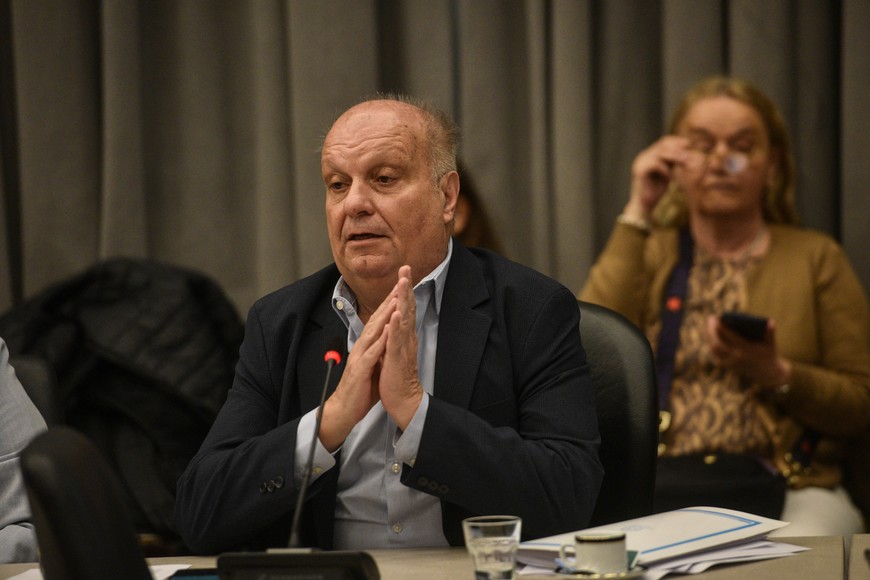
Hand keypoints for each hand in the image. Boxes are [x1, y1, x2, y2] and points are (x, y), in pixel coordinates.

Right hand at [318, 288, 396, 450]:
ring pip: (374, 331)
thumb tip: (387, 340)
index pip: (379, 320)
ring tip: (396, 299)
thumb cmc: (360, 388)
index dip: (390, 303)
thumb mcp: (372, 365)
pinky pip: (372, 352)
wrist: (344, 409)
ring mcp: (360, 356)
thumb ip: (379, 351)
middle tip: (400, 283)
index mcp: (366, 345)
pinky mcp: (360, 369)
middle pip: (376, 319)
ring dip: (385, 315)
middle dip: (388, 301)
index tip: (401, 288)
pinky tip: (389, 329)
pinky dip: (381, 340)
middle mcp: (362, 346)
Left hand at [379, 265, 424, 429]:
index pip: (404, 308)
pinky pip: (397, 339)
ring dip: (403, 300)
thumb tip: (390, 322)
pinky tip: (396, 314)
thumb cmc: (396, 377)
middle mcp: (406, 338)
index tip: (403, 273)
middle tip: (406, 268)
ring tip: (403, 283)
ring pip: (404, 318)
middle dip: (406, 287)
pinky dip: (397, 326)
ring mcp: (403, 346)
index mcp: (404, 336)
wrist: (403, 400)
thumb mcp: (393, 351)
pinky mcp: (398, 357)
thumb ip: (393, 336)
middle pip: (407, 308)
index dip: (404, 290)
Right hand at [624, 136, 693, 218]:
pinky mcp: (639, 171)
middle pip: (663, 144)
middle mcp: (643, 156)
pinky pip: (656, 164)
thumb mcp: (668, 172)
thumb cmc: (656, 191)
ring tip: (684, 164)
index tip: (689, 146)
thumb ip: (673, 162)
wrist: (643, 206)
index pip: (664, 141)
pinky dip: (666, 170)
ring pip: (660, 153)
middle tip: (689, 157)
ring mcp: (640, 162)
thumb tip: (686, 150)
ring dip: (675, 157)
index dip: (677, 142)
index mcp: (649, 155)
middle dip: (678, 150)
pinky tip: (670, 177)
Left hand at [705, 315, 790, 389]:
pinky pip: (716, 356)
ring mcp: (731, 363)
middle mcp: (737, 357)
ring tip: (708, 326)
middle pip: (718, 344)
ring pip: (714, 350)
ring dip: (709, 337)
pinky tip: (710, 337)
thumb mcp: (771, 344)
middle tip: (710, 319)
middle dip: (711, 331)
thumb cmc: (769, 354)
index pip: (731, 338)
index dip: (723, 328)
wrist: (767, 373)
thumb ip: (770, 333)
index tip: (717, 319)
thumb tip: (771, 321)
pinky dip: (712, 347)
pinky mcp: (729, 367)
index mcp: (747, 350)